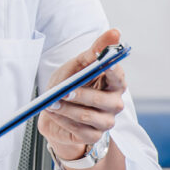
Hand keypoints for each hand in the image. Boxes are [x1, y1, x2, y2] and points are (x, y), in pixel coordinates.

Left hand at [37, 29, 125, 162]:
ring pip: (87, 116)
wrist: (54, 110)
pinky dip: (62, 120)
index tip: (106, 64)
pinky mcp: (94, 136)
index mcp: (114, 83)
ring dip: (66, 109)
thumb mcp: (77, 65)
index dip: (113, 71)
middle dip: (80, 95)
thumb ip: (95, 50)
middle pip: (102, 101)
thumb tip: (115, 32)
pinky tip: (53, 113)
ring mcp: (106, 122)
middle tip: (62, 91)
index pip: (118, 77)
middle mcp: (115, 104)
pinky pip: (78, 130)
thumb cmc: (70, 84)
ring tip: (50, 102)